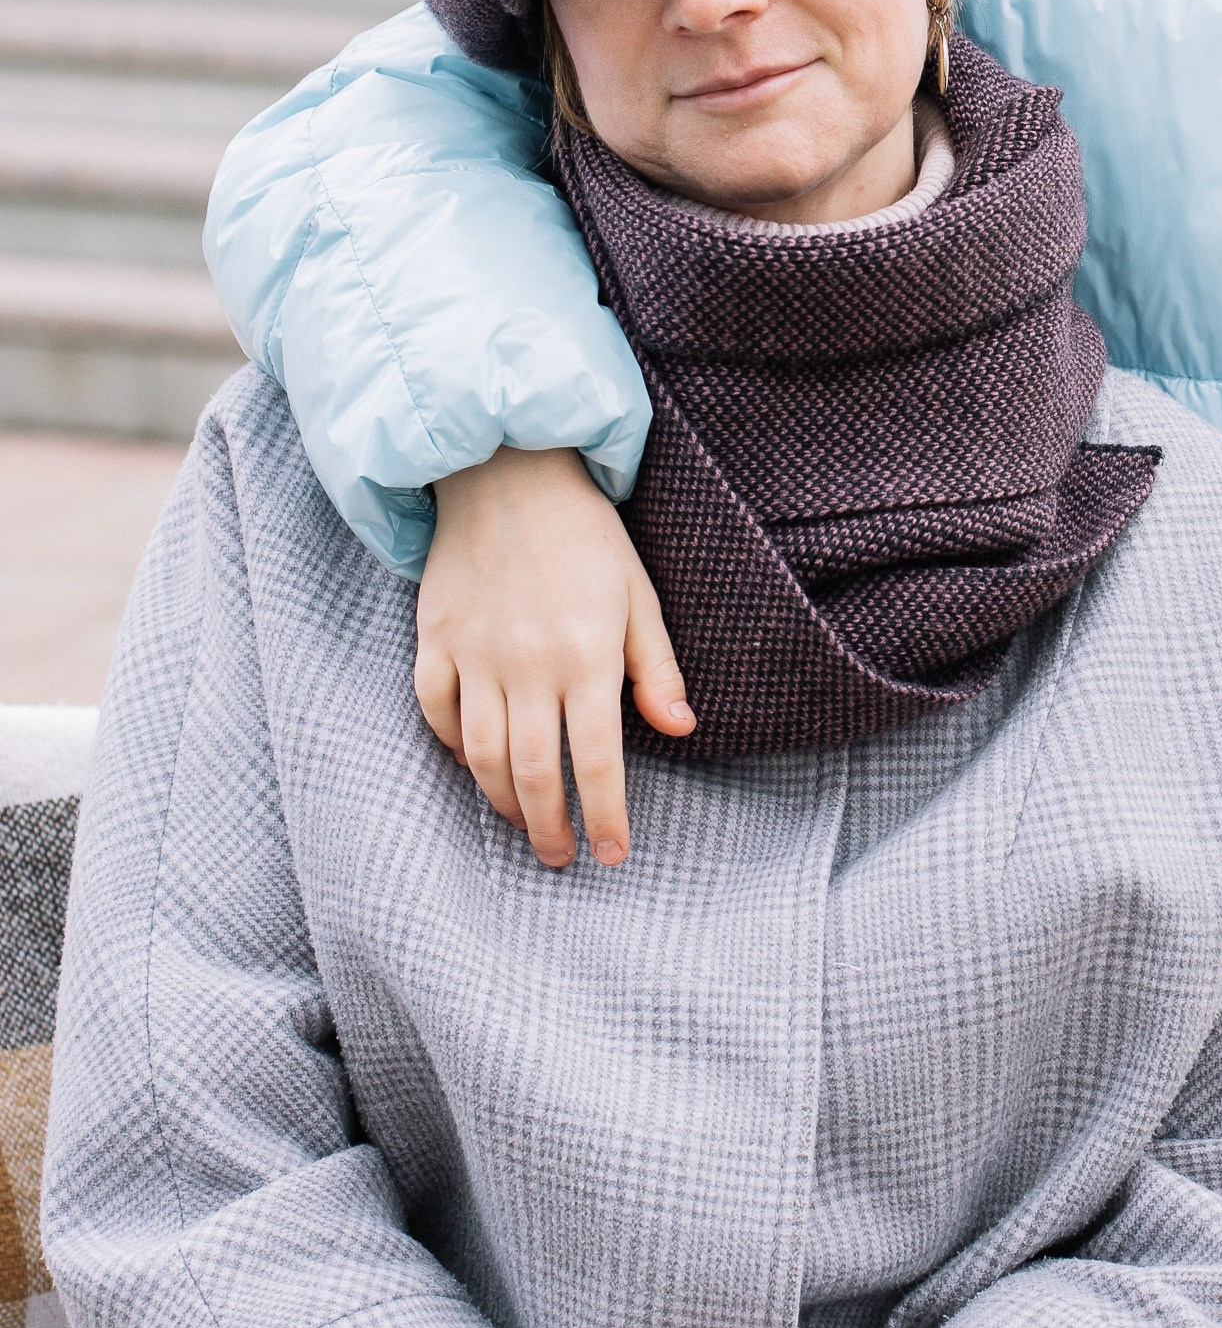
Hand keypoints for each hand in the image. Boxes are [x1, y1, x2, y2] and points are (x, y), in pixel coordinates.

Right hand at [418, 446, 691, 867]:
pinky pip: (435, 711)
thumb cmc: (585, 535)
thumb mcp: (638, 595)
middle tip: (561, 856)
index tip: (612, 854)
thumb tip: (681, 731)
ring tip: (522, 821)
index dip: (605, 816)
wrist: (507, 470)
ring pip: (482, 755)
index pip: (596, 761)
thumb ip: (657, 668)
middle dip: (549, 828)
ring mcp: (474, 653)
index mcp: (587, 656)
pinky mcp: (434, 638)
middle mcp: (527, 664)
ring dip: (502, 801)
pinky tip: (472, 763)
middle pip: (534, 773)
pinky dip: (451, 747)